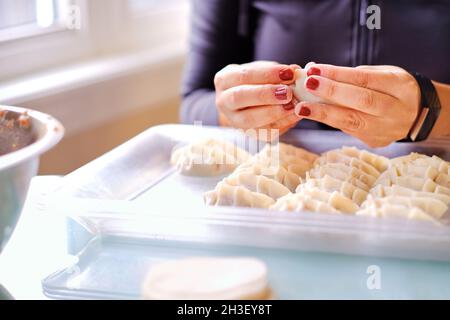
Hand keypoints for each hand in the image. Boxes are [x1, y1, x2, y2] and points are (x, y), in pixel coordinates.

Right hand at [215, 61, 300, 140]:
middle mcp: (223, 101)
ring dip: (273, 112)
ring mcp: (233, 120)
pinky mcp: (247, 133)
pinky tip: (295, 116)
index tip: (289, 72)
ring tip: (293, 105)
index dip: (267, 74)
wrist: (246, 102)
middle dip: (266, 94)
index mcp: (224, 80)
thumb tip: (295, 70)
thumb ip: (276, 71)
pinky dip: (282, 124)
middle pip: (240, 97)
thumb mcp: (261, 70)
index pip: (244, 75)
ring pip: (249, 120)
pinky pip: (263, 132)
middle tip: (288, 92)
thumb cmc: (255, 81)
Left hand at [294, 64, 420, 146]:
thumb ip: (354, 75)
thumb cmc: (393, 89)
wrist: (418, 116)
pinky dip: (328, 121)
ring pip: (351, 121)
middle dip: (331, 92)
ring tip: (302, 107)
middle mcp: (395, 110)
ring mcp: (385, 129)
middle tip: (307, 85)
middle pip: (361, 101)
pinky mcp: (374, 141)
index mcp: (400, 86)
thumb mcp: (384, 74)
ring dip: (323, 113)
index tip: (314, 69)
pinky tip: (312, 114)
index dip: (338, 75)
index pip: (365, 79)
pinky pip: (348, 130)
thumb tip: (316, 72)